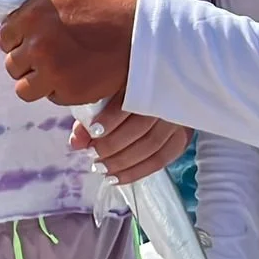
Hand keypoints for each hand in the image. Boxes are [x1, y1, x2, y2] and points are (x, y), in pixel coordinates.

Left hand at [0, 0, 138, 105]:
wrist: (142, 30)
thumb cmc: (110, 4)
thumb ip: (41, 4)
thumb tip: (24, 13)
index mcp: (32, 15)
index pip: (5, 36)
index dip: (18, 41)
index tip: (30, 42)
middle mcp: (37, 44)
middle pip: (12, 64)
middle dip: (27, 63)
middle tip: (47, 59)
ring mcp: (51, 70)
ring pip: (24, 88)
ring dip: (37, 82)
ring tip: (57, 73)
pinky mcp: (68, 91)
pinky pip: (51, 97)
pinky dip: (60, 91)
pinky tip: (76, 77)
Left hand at [70, 91, 190, 182]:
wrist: (159, 87)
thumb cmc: (126, 89)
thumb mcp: (106, 94)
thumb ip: (89, 115)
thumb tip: (76, 143)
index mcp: (148, 80)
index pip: (132, 101)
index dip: (112, 118)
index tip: (93, 131)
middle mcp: (167, 100)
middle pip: (141, 128)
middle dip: (113, 146)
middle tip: (93, 155)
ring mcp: (178, 119)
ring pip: (152, 146)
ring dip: (123, 162)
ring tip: (102, 169)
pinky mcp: (183, 136)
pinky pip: (162, 159)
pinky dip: (138, 171)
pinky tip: (118, 177)